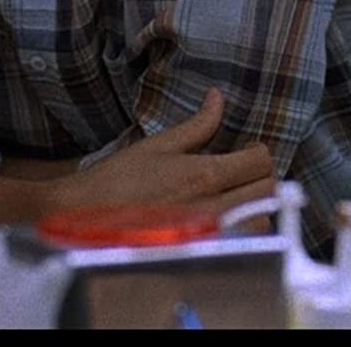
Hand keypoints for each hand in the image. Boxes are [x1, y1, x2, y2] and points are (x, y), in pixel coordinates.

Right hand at [56, 89, 277, 227]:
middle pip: (268, 190)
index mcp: (204, 175)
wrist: (82, 219)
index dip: (257, 152)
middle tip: (242, 173)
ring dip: (255, 205)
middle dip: (260, 177)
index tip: (246, 151)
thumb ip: (197, 125)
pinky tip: (223, 220)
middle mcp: (212, 207)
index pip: (260, 161)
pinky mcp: (200, 253)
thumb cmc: (115, 181)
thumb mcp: (158, 145)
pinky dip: (241, 230)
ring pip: (260, 220)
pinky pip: (240, 243)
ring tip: (236, 197)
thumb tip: (217, 99)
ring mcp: (208, 235)